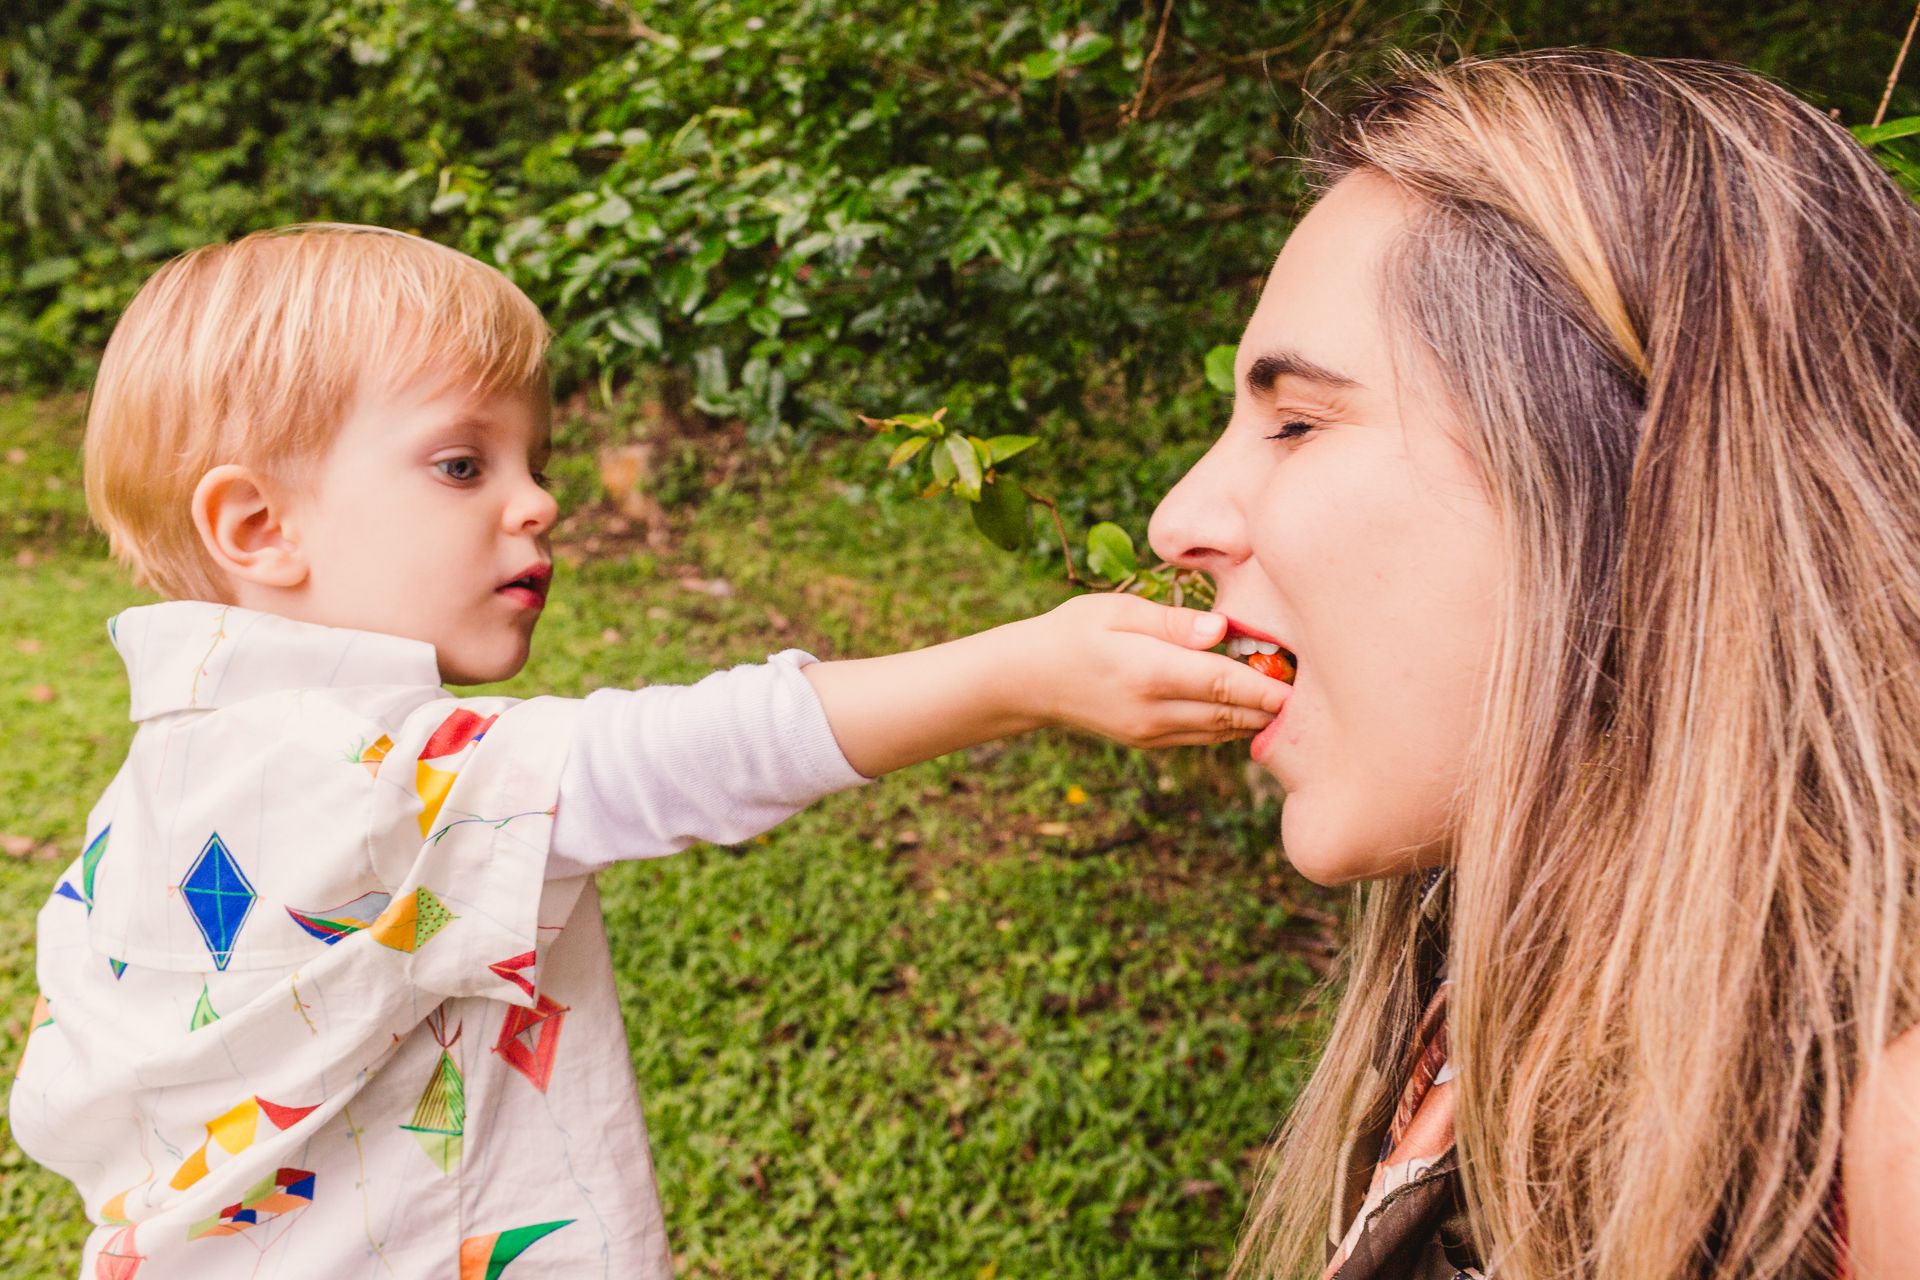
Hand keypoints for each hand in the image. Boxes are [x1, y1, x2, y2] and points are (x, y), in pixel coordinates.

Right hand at [1021, 593, 1285, 746]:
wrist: (1029, 681)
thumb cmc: (1074, 632)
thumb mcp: (1116, 611)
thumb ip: (1173, 621)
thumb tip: (1223, 630)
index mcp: (1148, 673)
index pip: (1223, 684)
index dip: (1268, 686)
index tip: (1303, 678)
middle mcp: (1154, 712)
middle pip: (1232, 714)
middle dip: (1273, 703)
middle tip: (1315, 684)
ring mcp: (1152, 733)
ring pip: (1222, 731)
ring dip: (1258, 718)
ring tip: (1293, 695)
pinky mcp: (1150, 742)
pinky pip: (1204, 736)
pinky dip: (1233, 725)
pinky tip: (1254, 707)